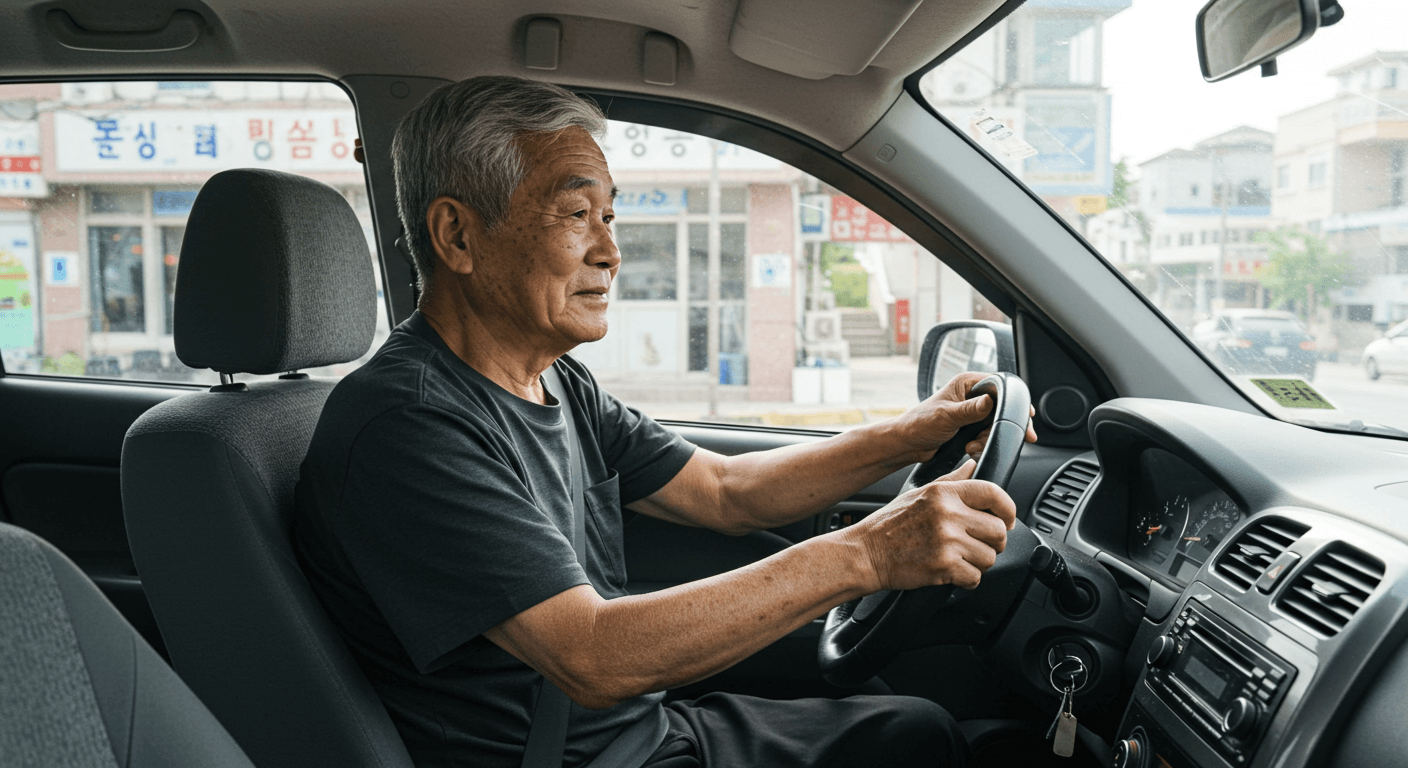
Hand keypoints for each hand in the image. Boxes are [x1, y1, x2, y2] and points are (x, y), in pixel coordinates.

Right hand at [848, 460, 1015, 591]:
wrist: (865, 553)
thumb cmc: (889, 525)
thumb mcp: (919, 493)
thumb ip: (951, 480)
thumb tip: (972, 465)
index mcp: (943, 492)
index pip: (993, 493)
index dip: (1008, 509)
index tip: (1007, 519)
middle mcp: (947, 513)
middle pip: (998, 530)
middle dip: (992, 542)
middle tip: (978, 545)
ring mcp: (946, 541)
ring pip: (989, 557)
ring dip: (978, 563)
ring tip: (958, 558)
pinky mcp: (943, 566)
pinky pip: (975, 577)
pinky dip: (966, 580)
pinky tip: (951, 572)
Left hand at [897, 371, 1037, 463]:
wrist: (908, 444)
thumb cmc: (920, 424)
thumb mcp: (947, 416)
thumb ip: (970, 410)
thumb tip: (989, 401)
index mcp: (966, 383)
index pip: (999, 386)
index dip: (1014, 400)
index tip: (1026, 415)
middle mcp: (971, 395)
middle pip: (1001, 408)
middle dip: (1003, 426)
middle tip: (1020, 437)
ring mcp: (971, 412)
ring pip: (995, 425)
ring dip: (988, 438)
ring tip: (972, 446)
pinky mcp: (970, 427)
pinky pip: (987, 435)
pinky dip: (983, 444)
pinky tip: (971, 449)